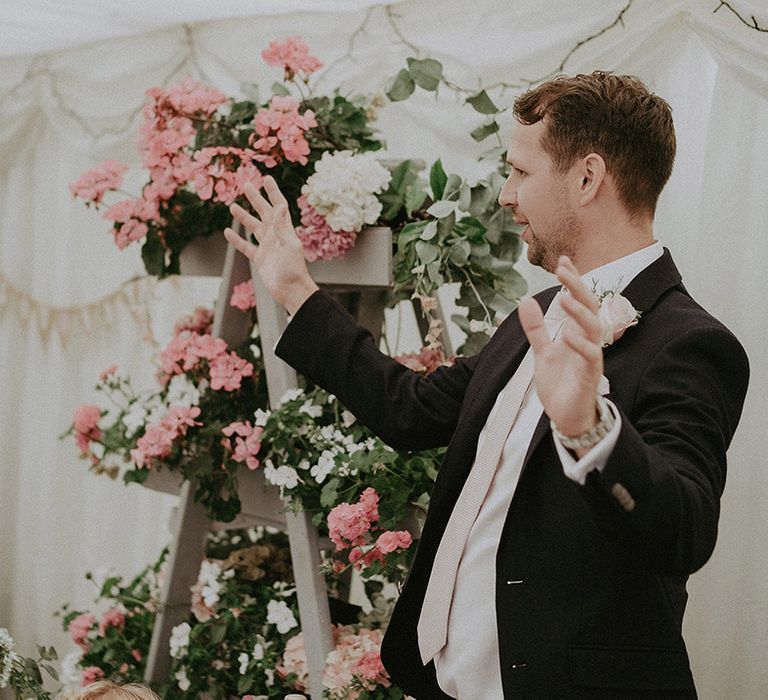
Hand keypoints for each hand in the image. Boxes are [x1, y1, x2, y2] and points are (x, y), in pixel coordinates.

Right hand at [224, 176, 318, 314]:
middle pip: (264, 212)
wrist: (291, 291)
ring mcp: (266, 247)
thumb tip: (279, 206)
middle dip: (256, 198)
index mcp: (284, 230)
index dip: (273, 192)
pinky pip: (245, 246)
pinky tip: (228, 232)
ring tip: (233, 206)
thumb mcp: (290, 245)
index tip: (266, 178)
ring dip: (243, 217)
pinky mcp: (259, 259)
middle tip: (246, 185)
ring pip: (253, 227)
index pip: (279, 206)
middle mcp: (275, 235)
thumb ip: (282, 226)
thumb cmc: (293, 269)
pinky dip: (236, 239)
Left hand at [518, 255, 602, 437]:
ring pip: (594, 328)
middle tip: (563, 268)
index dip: (573, 280)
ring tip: (564, 295)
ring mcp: (590, 358)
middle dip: (578, 286)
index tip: (562, 260)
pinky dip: (581, 344)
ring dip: (579, 311)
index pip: (579, 301)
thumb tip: (525, 300)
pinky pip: (591, 357)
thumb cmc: (561, 383)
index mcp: (577, 333)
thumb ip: (536, 328)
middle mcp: (588, 341)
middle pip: (590, 307)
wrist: (566, 416)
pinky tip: (568, 334)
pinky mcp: (589, 376)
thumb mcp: (542, 351)